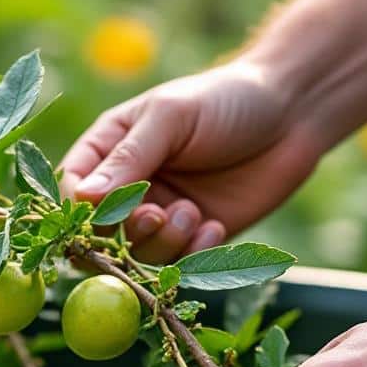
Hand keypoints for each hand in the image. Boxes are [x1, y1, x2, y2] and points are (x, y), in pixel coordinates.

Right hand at [59, 61, 325, 263]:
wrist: (292, 115)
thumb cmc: (226, 102)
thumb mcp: (172, 119)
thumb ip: (128, 158)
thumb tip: (81, 196)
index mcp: (110, 148)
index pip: (74, 189)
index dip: (80, 209)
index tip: (101, 214)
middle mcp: (131, 186)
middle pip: (102, 232)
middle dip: (126, 232)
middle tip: (156, 216)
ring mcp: (163, 213)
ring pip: (140, 254)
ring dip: (165, 241)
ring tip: (194, 212)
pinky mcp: (197, 237)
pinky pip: (180, 264)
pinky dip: (194, 252)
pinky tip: (216, 226)